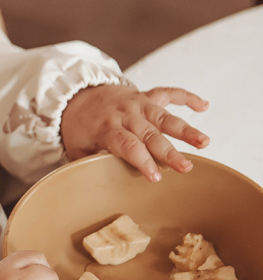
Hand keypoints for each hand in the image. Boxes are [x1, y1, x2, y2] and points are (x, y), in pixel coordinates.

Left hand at [60, 84, 208, 182]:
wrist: (75, 96)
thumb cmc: (79, 129)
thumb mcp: (78, 149)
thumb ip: (92, 164)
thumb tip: (102, 187)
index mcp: (106, 128)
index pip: (127, 145)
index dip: (142, 160)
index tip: (156, 177)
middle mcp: (125, 114)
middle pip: (150, 134)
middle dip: (169, 151)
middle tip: (186, 167)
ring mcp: (137, 103)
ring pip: (164, 116)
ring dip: (185, 129)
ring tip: (204, 142)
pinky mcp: (146, 96)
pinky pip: (168, 93)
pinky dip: (187, 97)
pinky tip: (204, 106)